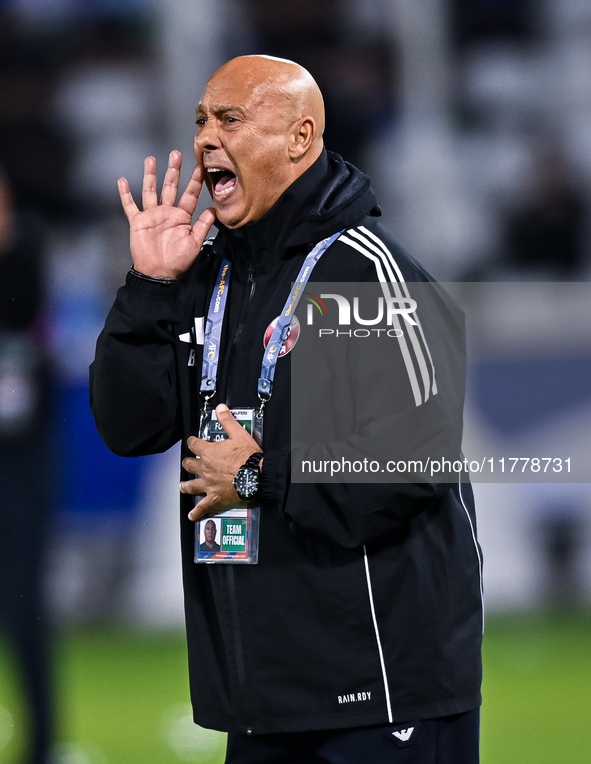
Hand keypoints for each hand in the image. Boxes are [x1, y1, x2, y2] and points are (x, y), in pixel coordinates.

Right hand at [118, 151, 215, 278]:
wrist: (158, 273)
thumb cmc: (178, 261)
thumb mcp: (195, 243)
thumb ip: (203, 226)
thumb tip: (214, 210)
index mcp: (182, 217)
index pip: (190, 195)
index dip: (195, 181)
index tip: (200, 167)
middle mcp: (167, 213)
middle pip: (170, 187)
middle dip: (173, 171)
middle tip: (176, 154)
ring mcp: (152, 216)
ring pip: (151, 190)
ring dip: (151, 175)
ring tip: (152, 159)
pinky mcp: (138, 222)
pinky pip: (130, 206)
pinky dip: (125, 194)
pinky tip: (122, 181)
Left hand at [181, 404, 262, 520]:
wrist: (257, 476)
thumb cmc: (249, 457)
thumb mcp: (239, 434)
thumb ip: (227, 421)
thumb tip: (220, 408)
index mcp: (209, 452)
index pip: (194, 444)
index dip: (192, 441)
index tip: (192, 441)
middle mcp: (205, 469)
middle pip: (189, 464)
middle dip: (188, 462)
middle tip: (188, 463)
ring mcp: (208, 484)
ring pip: (191, 485)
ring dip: (186, 485)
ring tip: (182, 486)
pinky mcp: (215, 498)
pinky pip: (203, 507)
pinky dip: (196, 512)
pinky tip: (192, 515)